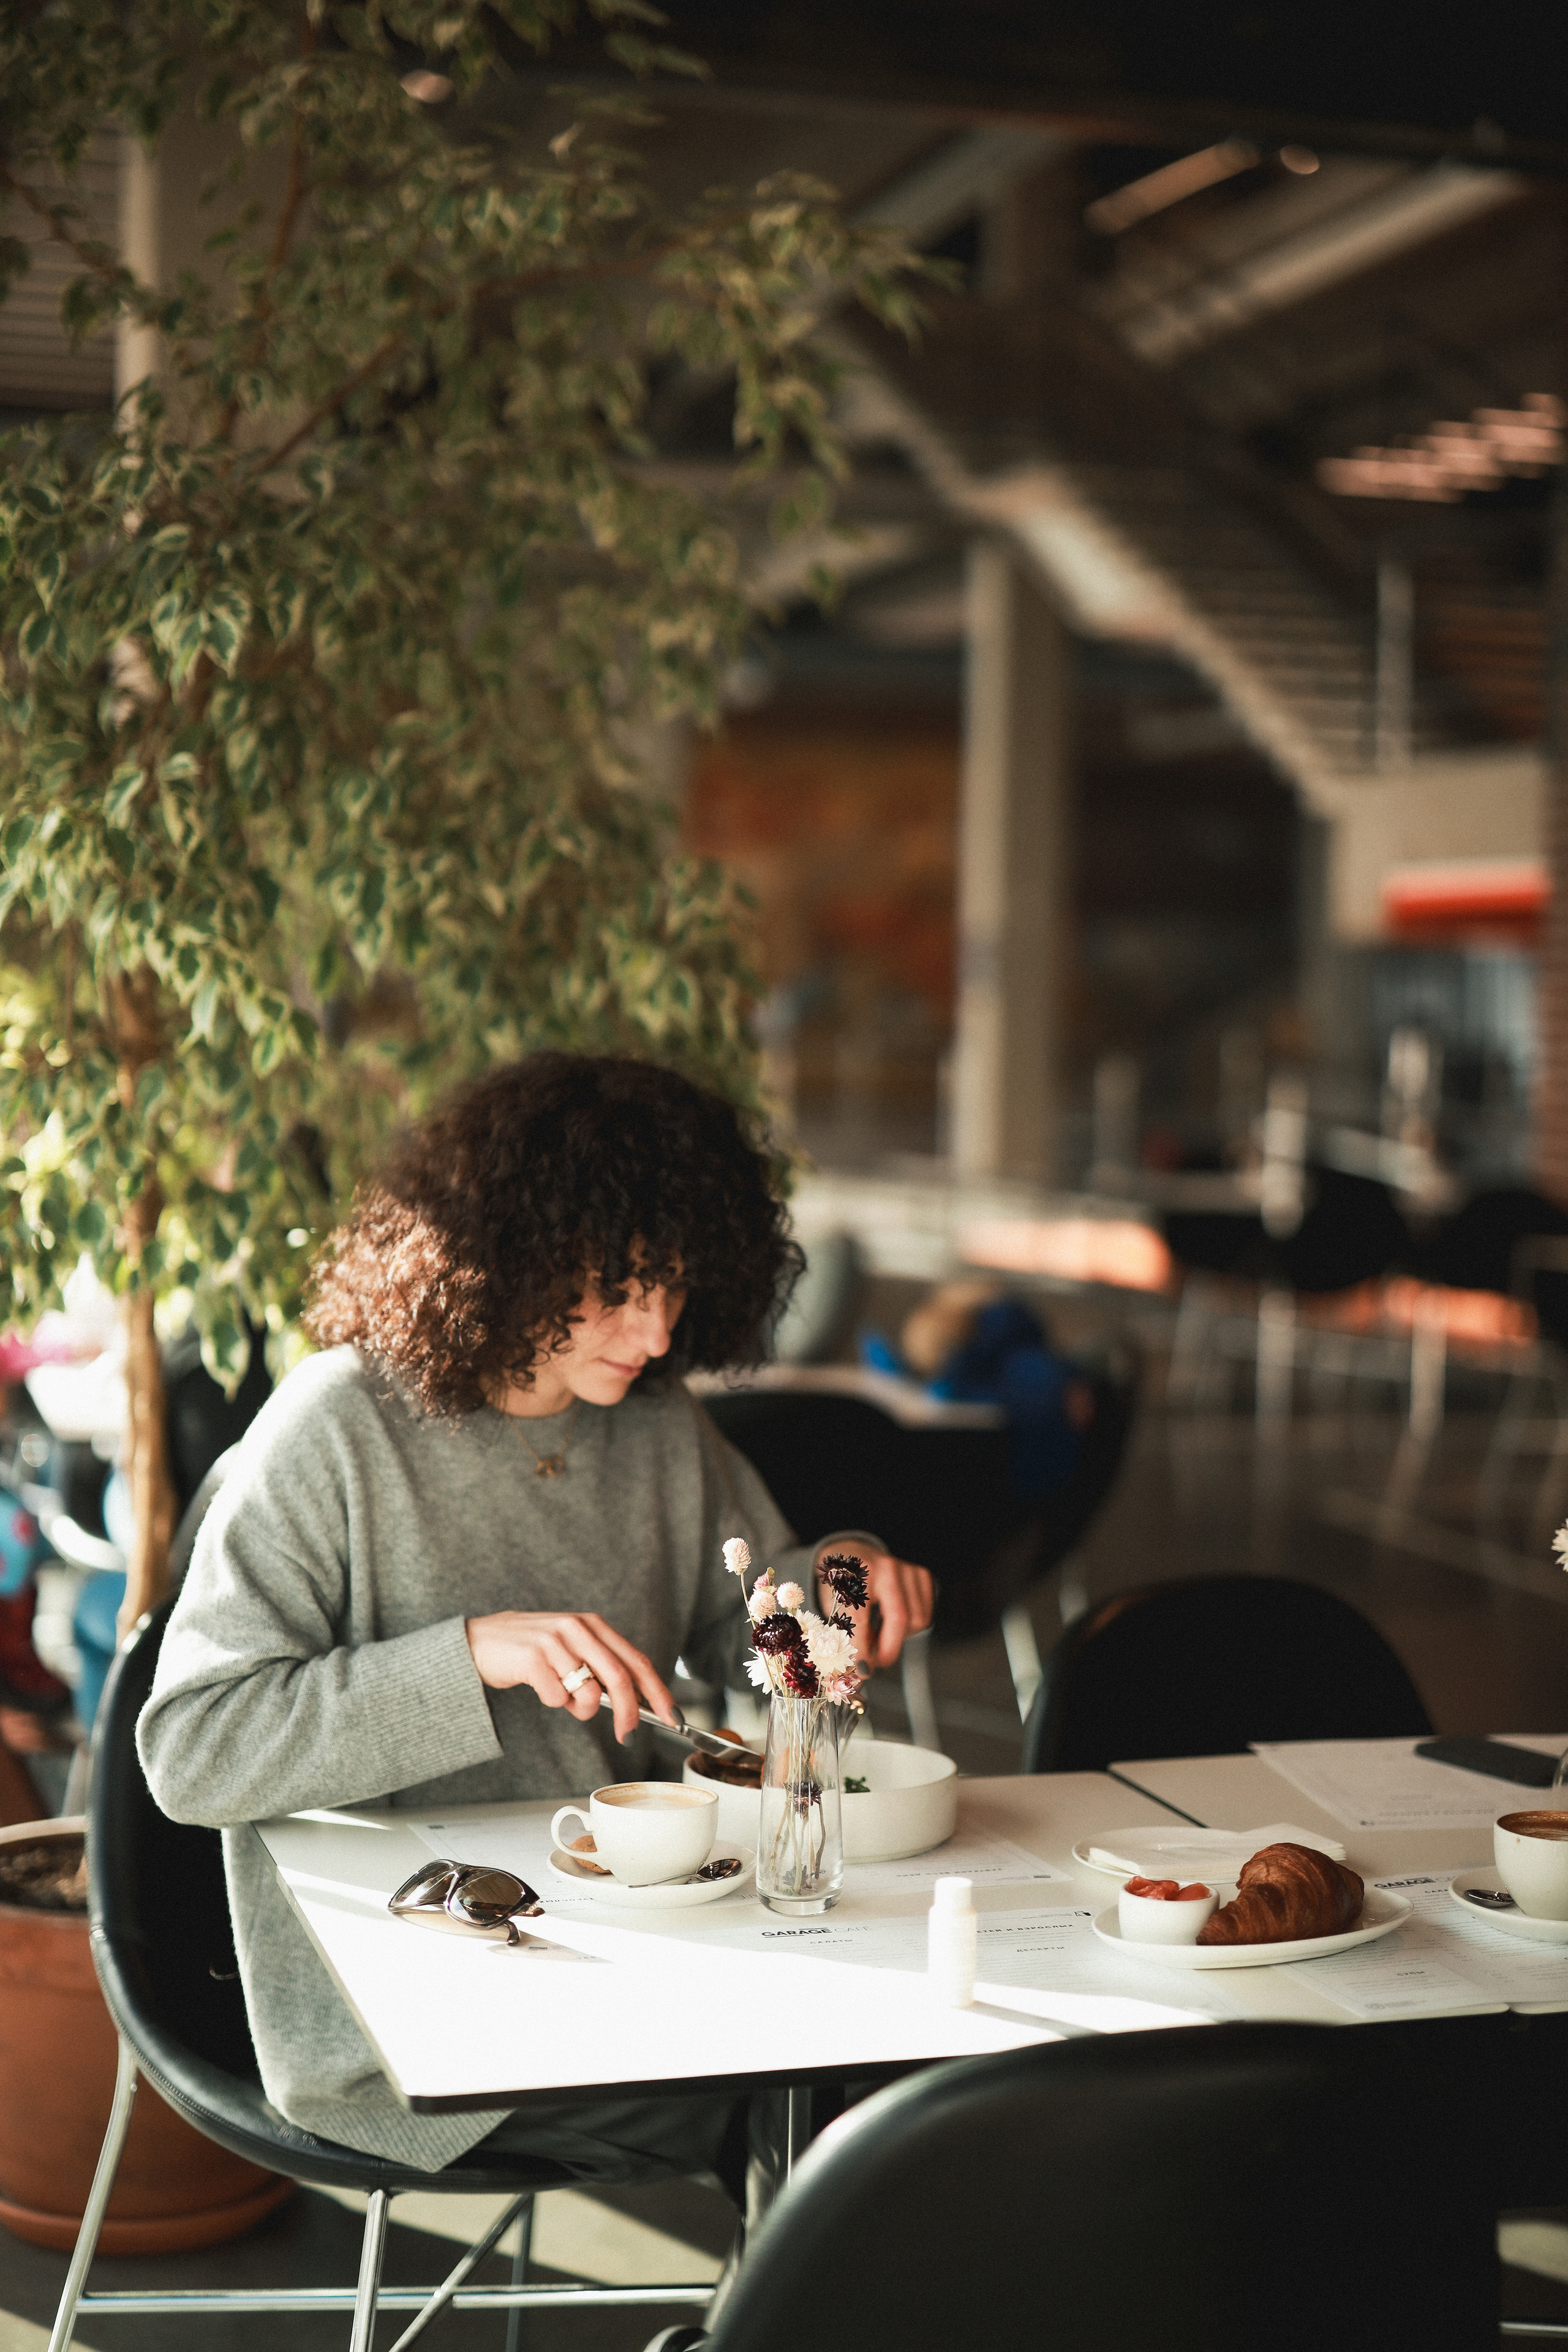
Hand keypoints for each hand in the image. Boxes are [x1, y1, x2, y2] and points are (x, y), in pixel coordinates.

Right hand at [464, 1610, 674, 1743]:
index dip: (658, 1691)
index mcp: (593, 1625)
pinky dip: (553, 1702)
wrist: (481, 1642)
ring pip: (587, 1694)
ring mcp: (554, 1641)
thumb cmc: (532, 1651)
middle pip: (619, 1678)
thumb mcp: (571, 1650)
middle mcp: (578, 1628)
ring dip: (578, 1708)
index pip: (636, 1660)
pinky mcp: (532, 1657)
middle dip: (629, 1713)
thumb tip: (632, 1704)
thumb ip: (599, 1669)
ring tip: (560, 1695)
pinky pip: (557, 1698)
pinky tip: (538, 1686)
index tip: (673, 1716)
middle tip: (627, 1734)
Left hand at [816, 1546, 932, 1671]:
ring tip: (877, 1634)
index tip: (860, 1672)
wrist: (849, 1556)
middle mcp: (884, 1567)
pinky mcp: (921, 1575)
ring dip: (898, 1637)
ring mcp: (906, 1569)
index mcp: (855, 1573)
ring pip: (916, 1620)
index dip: (861, 1650)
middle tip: (874, 1664)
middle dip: (888, 1650)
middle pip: (899, 1618)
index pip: (861, 1618)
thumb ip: (841, 1642)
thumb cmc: (839, 1585)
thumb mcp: (831, 1610)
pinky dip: (910, 1627)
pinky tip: (890, 1622)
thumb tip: (851, 1678)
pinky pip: (925, 1614)